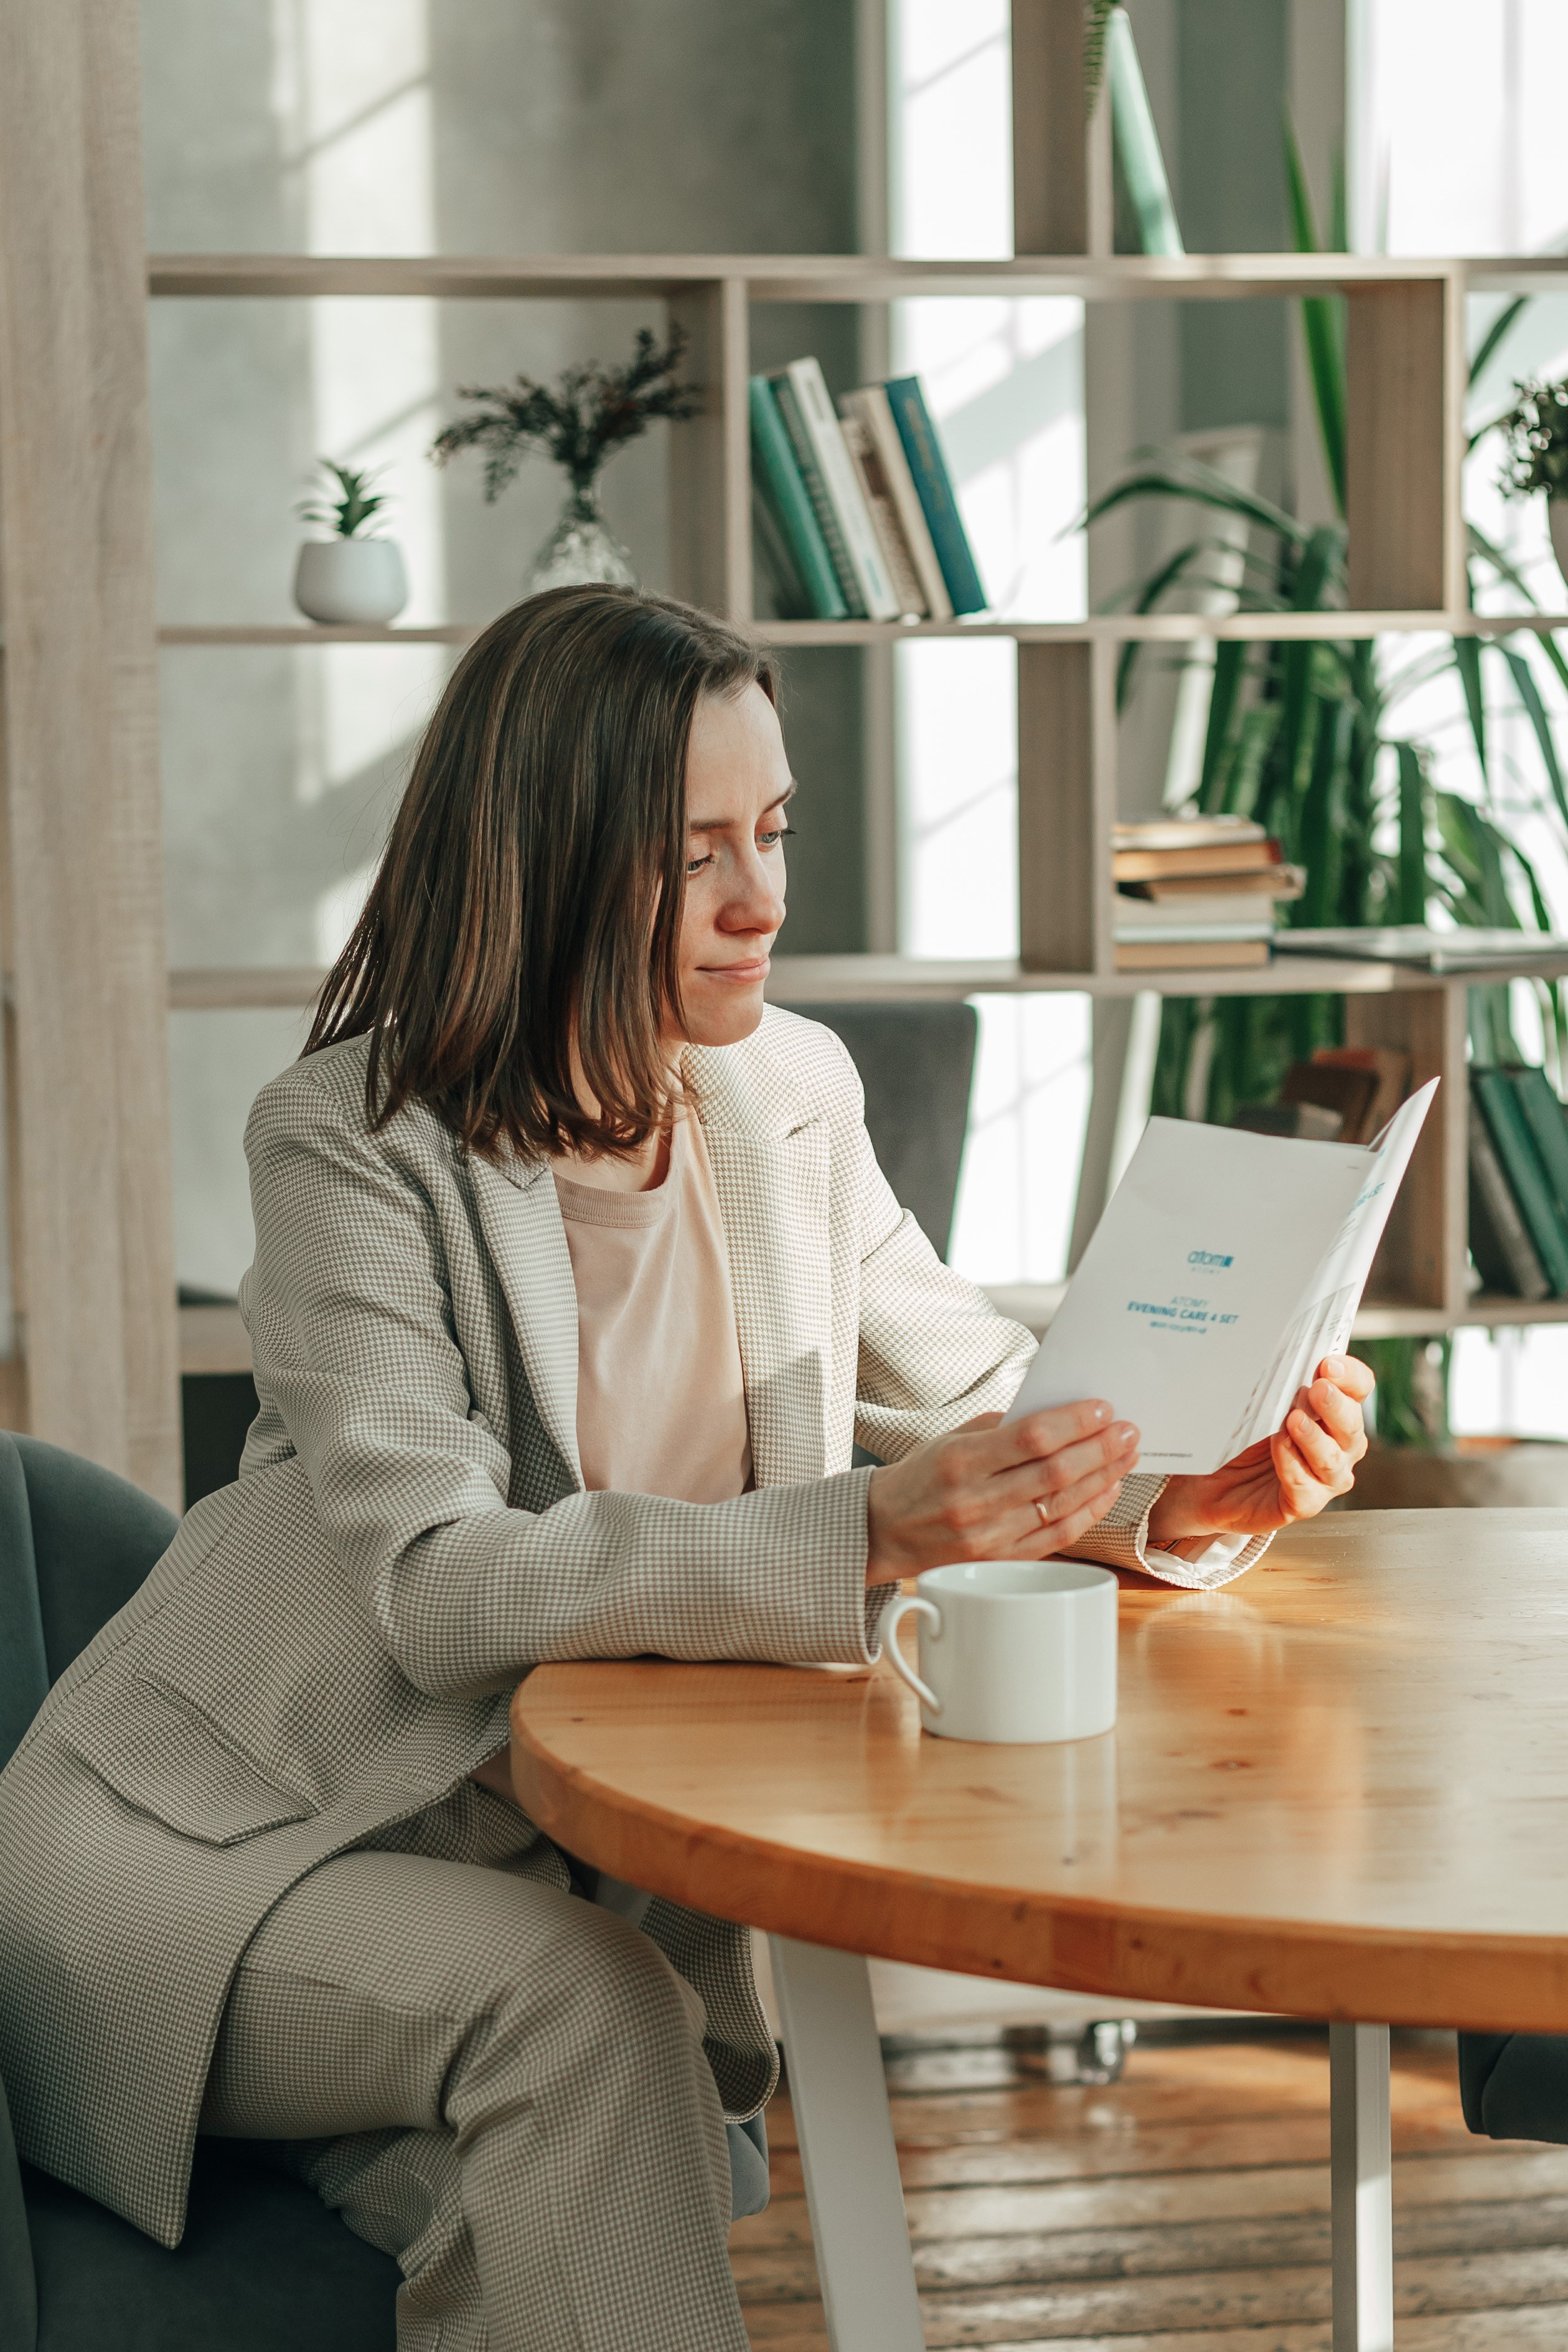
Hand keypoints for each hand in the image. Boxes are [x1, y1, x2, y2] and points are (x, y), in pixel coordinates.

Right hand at [865, 1401, 1140, 1585]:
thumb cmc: (921, 1477)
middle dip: (1100, 1448)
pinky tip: (1106, 1490)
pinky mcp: (1001, 1561)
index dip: (1074, 1422)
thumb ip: (1000, 1428)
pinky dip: (1088, 1512)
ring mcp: (990, 1536)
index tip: (1103, 1408)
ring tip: (1126, 1456)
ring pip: (1062, 1505)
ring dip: (1102, 1477)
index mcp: (960, 1461)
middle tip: (1128, 1431)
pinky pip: (1057, 1536)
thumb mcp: (950, 1439)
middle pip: (1055, 1472)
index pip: (1031, 1437)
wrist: (884, 1530)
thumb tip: (1058, 1417)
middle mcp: (976, 1501)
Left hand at [1146, 1353, 1373, 1553]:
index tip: (1328, 1364)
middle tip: (1316, 1390)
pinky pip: (1305, 1486)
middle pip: (1352, 1425)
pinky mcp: (1304, 1503)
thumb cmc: (1246, 1436)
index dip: (1350, 1376)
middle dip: (1335, 1406)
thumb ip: (1280, 1380)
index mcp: (1336, 1412)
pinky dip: (1291, 1464)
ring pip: (1331, 1459)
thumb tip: (1282, 1350)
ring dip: (1313, 1437)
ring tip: (1293, 1420)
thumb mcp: (1262, 1401)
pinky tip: (1278, 1447)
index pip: (1359, 1388)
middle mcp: (1340, 1446)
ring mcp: (1325, 1478)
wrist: (1215, 1481)